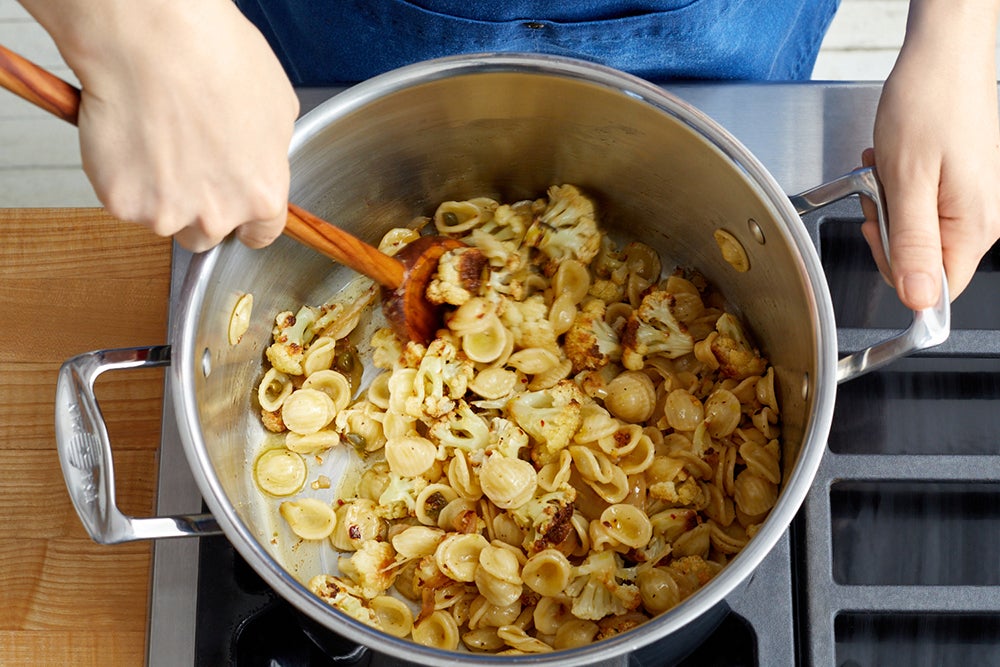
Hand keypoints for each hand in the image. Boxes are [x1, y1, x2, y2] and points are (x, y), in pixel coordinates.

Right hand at [20, 0, 298, 251]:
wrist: (154, 41)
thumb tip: (262, 155)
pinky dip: (121, 174)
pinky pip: (122, 199)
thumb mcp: (276, 105)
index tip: (233, 208)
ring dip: (157, 191)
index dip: (245, 221)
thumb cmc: (216, 58)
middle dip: (197, 206)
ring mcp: (168, 213)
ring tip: (156, 137)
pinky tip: (130, 135)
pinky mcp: (123, 203)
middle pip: (207, 234)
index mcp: (262, 194)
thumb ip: (270, 149)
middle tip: (184, 161)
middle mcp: (219, 215)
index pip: (260, 234)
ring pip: (162, 218)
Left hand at [864, 0, 999, 309]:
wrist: (943, 56)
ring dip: (889, 205)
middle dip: (887, 231)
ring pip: (915, 231)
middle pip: (920, 260)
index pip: (935, 289)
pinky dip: (897, 188)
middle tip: (877, 194)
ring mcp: (970, 201)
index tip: (878, 232)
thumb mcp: (906, 183)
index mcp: (973, 226)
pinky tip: (891, 163)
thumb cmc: (928, 105)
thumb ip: (912, 245)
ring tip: (884, 170)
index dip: (896, 271)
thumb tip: (916, 299)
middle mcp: (979, 219)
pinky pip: (920, 204)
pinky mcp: (958, 185)